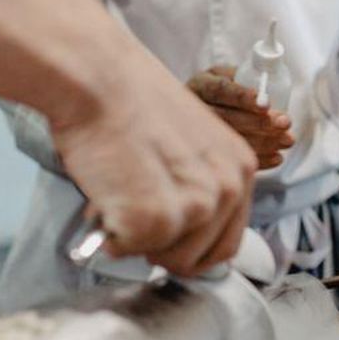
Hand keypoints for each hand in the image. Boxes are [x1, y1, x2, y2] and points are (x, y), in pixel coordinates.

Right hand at [54, 49, 255, 277]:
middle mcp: (227, 187)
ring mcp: (195, 205)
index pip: (225, 243)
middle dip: (158, 245)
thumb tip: (186, 227)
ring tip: (119, 194)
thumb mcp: (190, 144)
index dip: (186, 245)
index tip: (162, 233)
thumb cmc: (128, 101)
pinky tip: (105, 198)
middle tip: (131, 204)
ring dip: (135, 239)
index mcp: (240, 168)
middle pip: (196, 259)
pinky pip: (130, 252)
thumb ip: (199, 184)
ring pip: (165, 260)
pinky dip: (109, 235)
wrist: (98, 79)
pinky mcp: (158, 217)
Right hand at [187, 66, 294, 168]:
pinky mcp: (210, 152)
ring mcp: (199, 133)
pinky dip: (259, 159)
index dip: (243, 97)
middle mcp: (196, 109)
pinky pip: (234, 158)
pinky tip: (276, 158)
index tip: (266, 104)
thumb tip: (269, 88)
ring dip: (264, 142)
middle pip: (227, 118)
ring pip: (231, 139)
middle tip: (284, 123)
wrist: (200, 109)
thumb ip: (245, 76)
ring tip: (287, 140)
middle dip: (259, 122)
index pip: (220, 90)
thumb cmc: (223, 88)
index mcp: (201, 84)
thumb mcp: (227, 74)